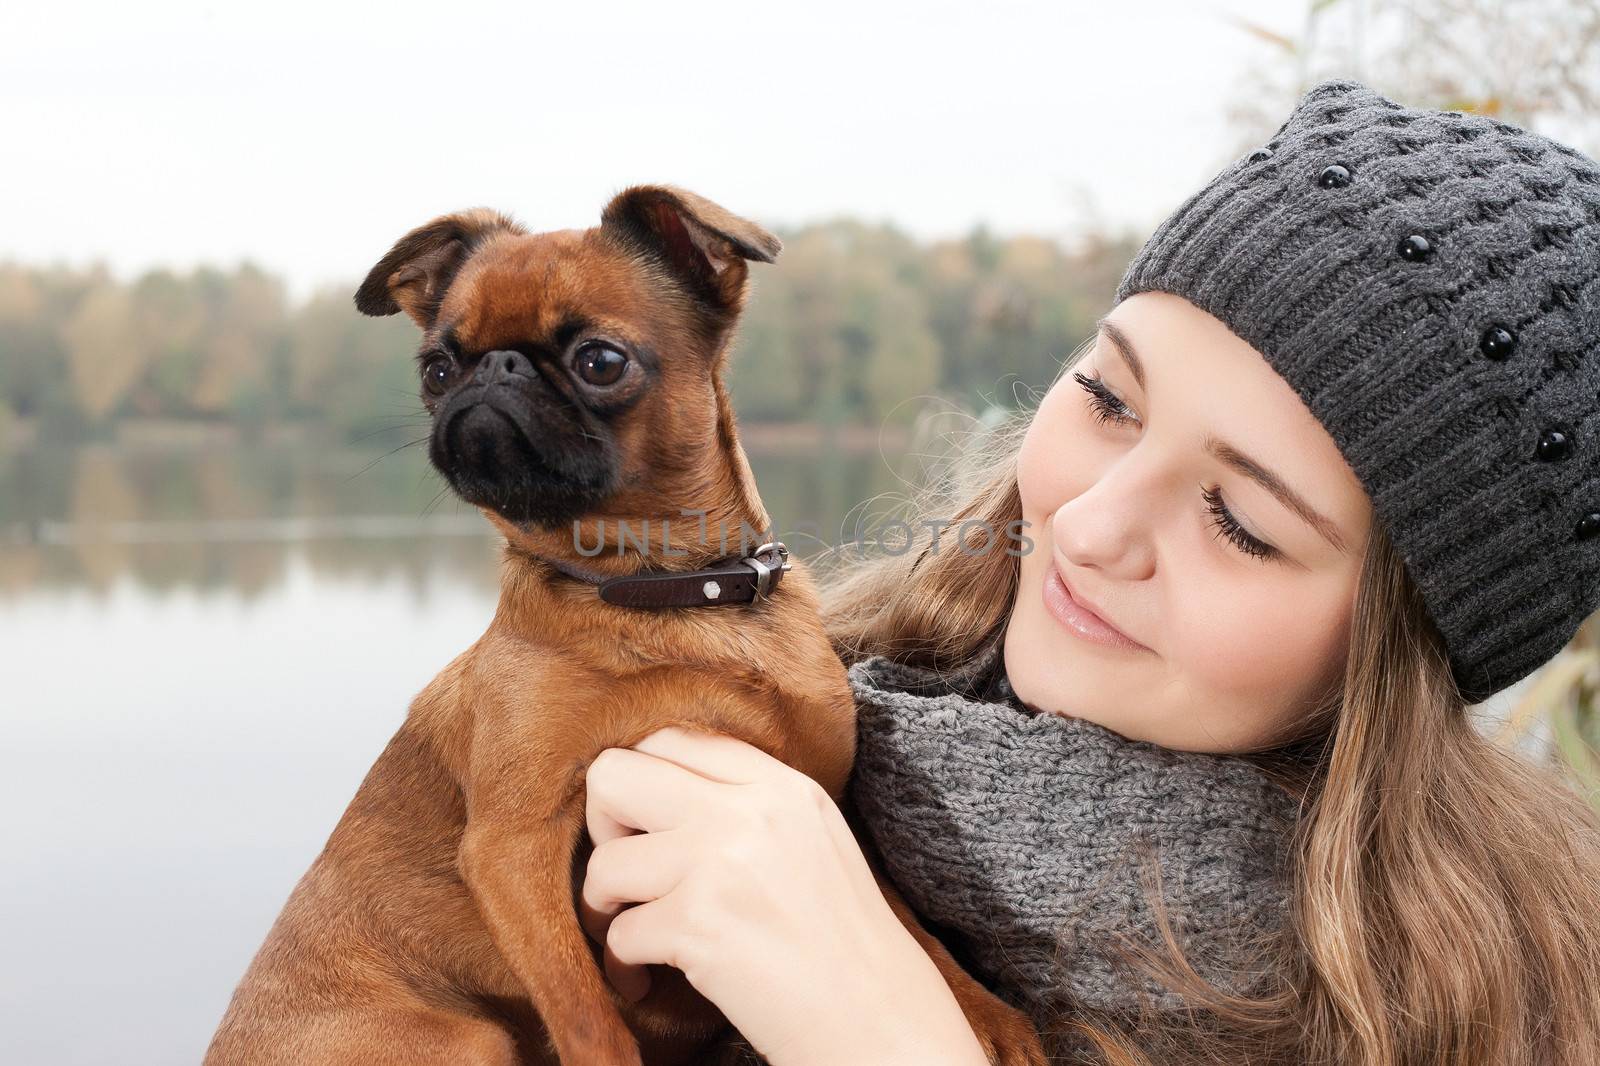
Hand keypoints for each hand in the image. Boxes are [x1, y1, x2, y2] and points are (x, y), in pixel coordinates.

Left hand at [578, 725, 991, 1065]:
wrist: (880, 1020)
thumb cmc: (841, 942)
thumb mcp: (810, 840)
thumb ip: (747, 806)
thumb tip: (657, 797)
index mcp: (779, 785)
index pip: (672, 741)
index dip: (642, 786)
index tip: (648, 832)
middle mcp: (749, 810)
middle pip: (614, 775)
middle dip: (602, 827)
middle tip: (628, 873)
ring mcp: (721, 862)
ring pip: (604, 863)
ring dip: (606, 908)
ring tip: (637, 934)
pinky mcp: (699, 924)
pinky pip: (618, 934)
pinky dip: (622, 966)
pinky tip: (646, 981)